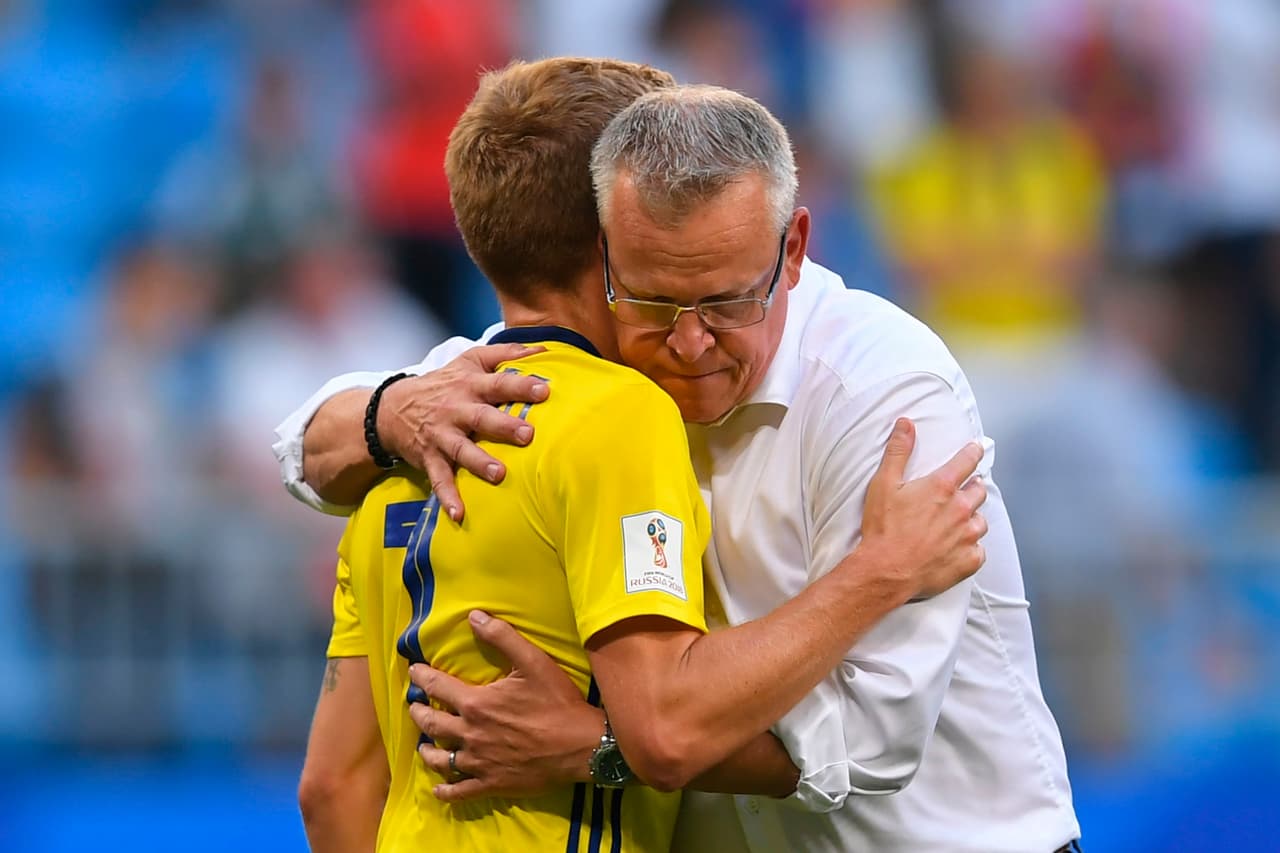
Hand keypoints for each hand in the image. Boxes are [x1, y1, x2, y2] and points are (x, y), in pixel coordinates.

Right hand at [377, 344, 547, 520]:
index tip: (543, 390)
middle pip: (482, 417)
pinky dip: (447, 497)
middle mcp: (456, 409)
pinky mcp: (429, 458)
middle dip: (504, 425)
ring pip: (461, 449)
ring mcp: (442, 435)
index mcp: (470, 384)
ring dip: (479, 462)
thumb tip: (543, 349)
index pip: (498, 382)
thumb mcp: (470, 360)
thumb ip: (506, 353)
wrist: (392, 408)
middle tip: (527, 434)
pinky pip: (439, 479)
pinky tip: (458, 515)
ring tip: (499, 474)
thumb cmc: (445, 383)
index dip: (520, 385)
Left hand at [408, 611, 602, 802]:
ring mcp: (479, 762)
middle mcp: (470, 734)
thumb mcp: (533, 661)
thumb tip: (474, 616)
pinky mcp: (491, 784)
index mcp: (476, 703)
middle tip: (414, 706)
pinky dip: (446, 791)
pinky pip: (460, 791)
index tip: (414, 671)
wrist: (580, 746)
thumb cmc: (556, 701)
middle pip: (432, 724)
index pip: (438, 686)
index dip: (422, 677)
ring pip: (440, 759)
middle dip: (419, 713)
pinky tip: (440, 790)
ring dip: (427, 750)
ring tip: (422, 745)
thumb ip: (502, 637)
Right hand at [859, 418, 988, 600]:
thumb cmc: (883, 528)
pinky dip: (971, 548)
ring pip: (981, 521)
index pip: (967, 461)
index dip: (973, 452)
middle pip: (978, 490)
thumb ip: (898, 451)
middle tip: (961, 492)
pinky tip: (957, 549)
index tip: (977, 449)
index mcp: (942, 487)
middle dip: (972, 487)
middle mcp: (961, 509)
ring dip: (971, 519)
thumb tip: (906, 423)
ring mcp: (967, 536)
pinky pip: (979, 550)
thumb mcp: (884, 484)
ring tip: (957, 524)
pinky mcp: (969, 560)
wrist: (885, 570)